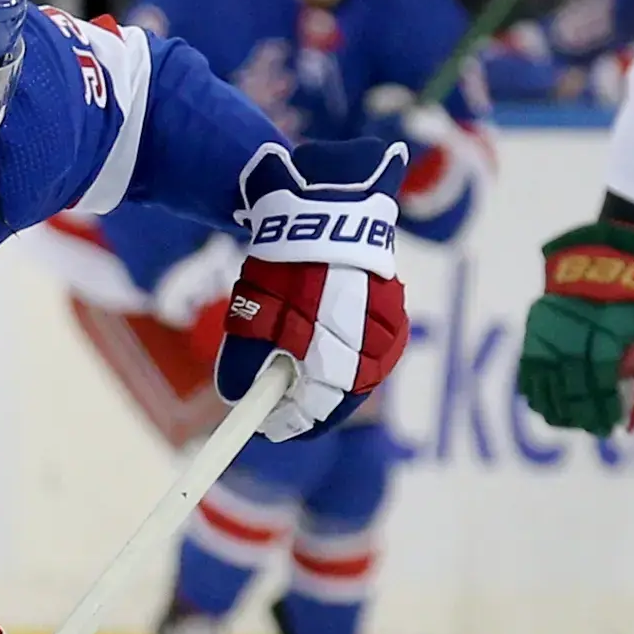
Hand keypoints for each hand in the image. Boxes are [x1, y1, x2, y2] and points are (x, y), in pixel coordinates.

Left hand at [221, 139, 410, 439]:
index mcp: (338, 361)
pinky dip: (345, 352)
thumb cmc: (286, 265)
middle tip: (275, 404)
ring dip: (326, 377)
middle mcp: (372, 354)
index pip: (313, 412)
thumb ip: (243, 363)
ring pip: (356, 374)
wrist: (326, 205)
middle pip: (337, 398)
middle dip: (305, 402)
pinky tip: (323, 343)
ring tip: (296, 371)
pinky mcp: (396, 312)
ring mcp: (390, 333)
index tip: (264, 428)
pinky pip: (371, 349)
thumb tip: (236, 398)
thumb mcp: (252, 313)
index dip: (286, 423)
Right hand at [515, 220, 633, 436]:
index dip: (604, 410)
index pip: (601, 386)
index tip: (611, 425)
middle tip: (597, 429)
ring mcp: (547, 342)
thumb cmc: (628, 304)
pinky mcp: (531, 340)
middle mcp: (571, 342)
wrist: (596, 265)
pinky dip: (540, 398)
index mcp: (604, 340)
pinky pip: (529, 380)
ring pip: (548, 392)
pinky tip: (552, 408)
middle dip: (586, 417)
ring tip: (574, 421)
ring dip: (562, 413)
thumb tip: (631, 424)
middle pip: (573, 393)